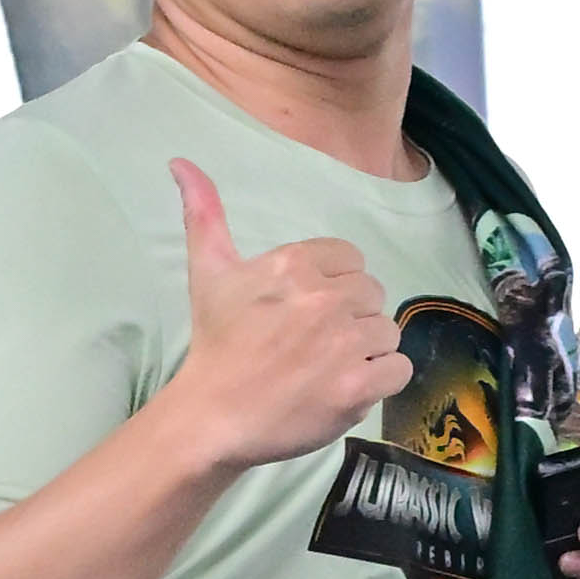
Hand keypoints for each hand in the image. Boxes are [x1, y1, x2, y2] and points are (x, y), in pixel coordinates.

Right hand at [163, 157, 411, 472]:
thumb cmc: (215, 344)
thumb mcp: (208, 271)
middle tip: (316, 344)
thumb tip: (180, 161)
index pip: (351, 261)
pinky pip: (399, 370)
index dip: (335, 287)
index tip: (307, 312)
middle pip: (372, 295)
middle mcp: (325, 298)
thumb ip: (204, 214)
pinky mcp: (357, 388)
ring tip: (329, 368)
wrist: (212, 417)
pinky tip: (348, 386)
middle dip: (351, 318)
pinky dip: (381, 380)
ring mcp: (344, 344)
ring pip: (388, 332)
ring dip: (367, 350)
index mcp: (296, 264)